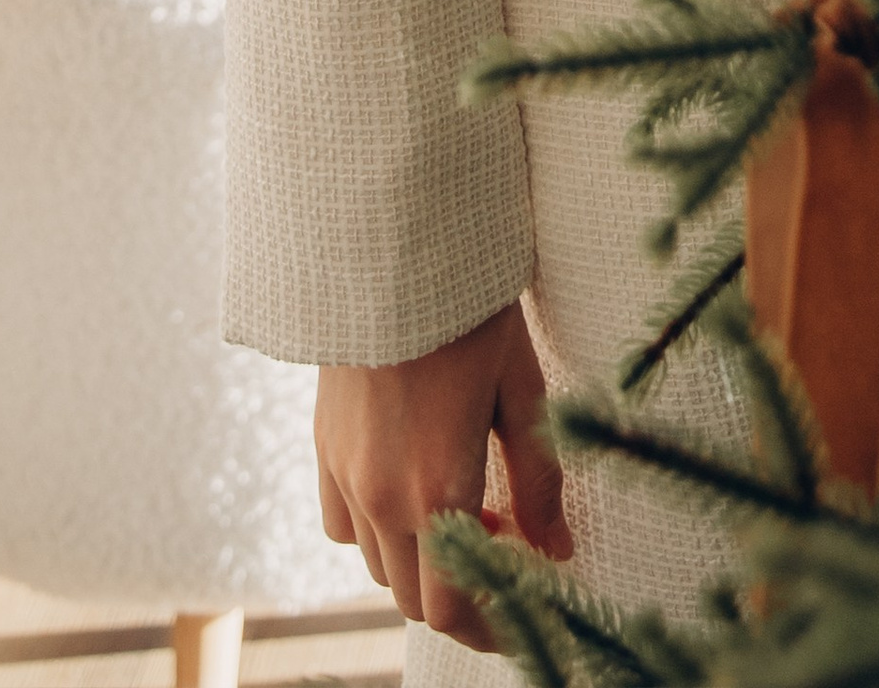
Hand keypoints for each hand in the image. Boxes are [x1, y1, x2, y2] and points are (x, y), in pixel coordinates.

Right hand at [315, 299, 571, 647]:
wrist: (392, 247)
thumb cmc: (471, 312)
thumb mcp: (522, 389)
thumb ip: (539, 480)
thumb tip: (557, 550)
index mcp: (437, 489)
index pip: (452, 609)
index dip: (488, 630)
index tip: (520, 615)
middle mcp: (381, 497)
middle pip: (414, 596)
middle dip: (463, 592)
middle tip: (510, 542)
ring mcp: (343, 475)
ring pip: (378, 564)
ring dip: (422, 560)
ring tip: (468, 504)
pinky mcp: (321, 447)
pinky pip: (342, 523)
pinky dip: (377, 528)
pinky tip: (411, 483)